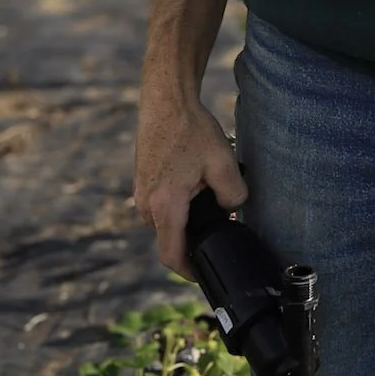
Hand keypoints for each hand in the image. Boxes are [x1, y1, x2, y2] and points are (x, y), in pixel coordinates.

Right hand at [133, 89, 247, 280]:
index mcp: (165, 205)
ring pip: (166, 222)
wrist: (166, 101)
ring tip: (209, 197)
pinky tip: (195, 184)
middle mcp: (146, 205)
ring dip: (186, 219)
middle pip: (171, 239)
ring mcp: (141, 193)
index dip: (189, 272)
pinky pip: (161, 207)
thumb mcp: (222, 161)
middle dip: (194, 239)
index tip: (206, 274)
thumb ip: (233, 193)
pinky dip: (178, 205)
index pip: (172, 256)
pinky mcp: (142, 182)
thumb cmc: (190, 129)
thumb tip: (234, 208)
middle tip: (221, 224)